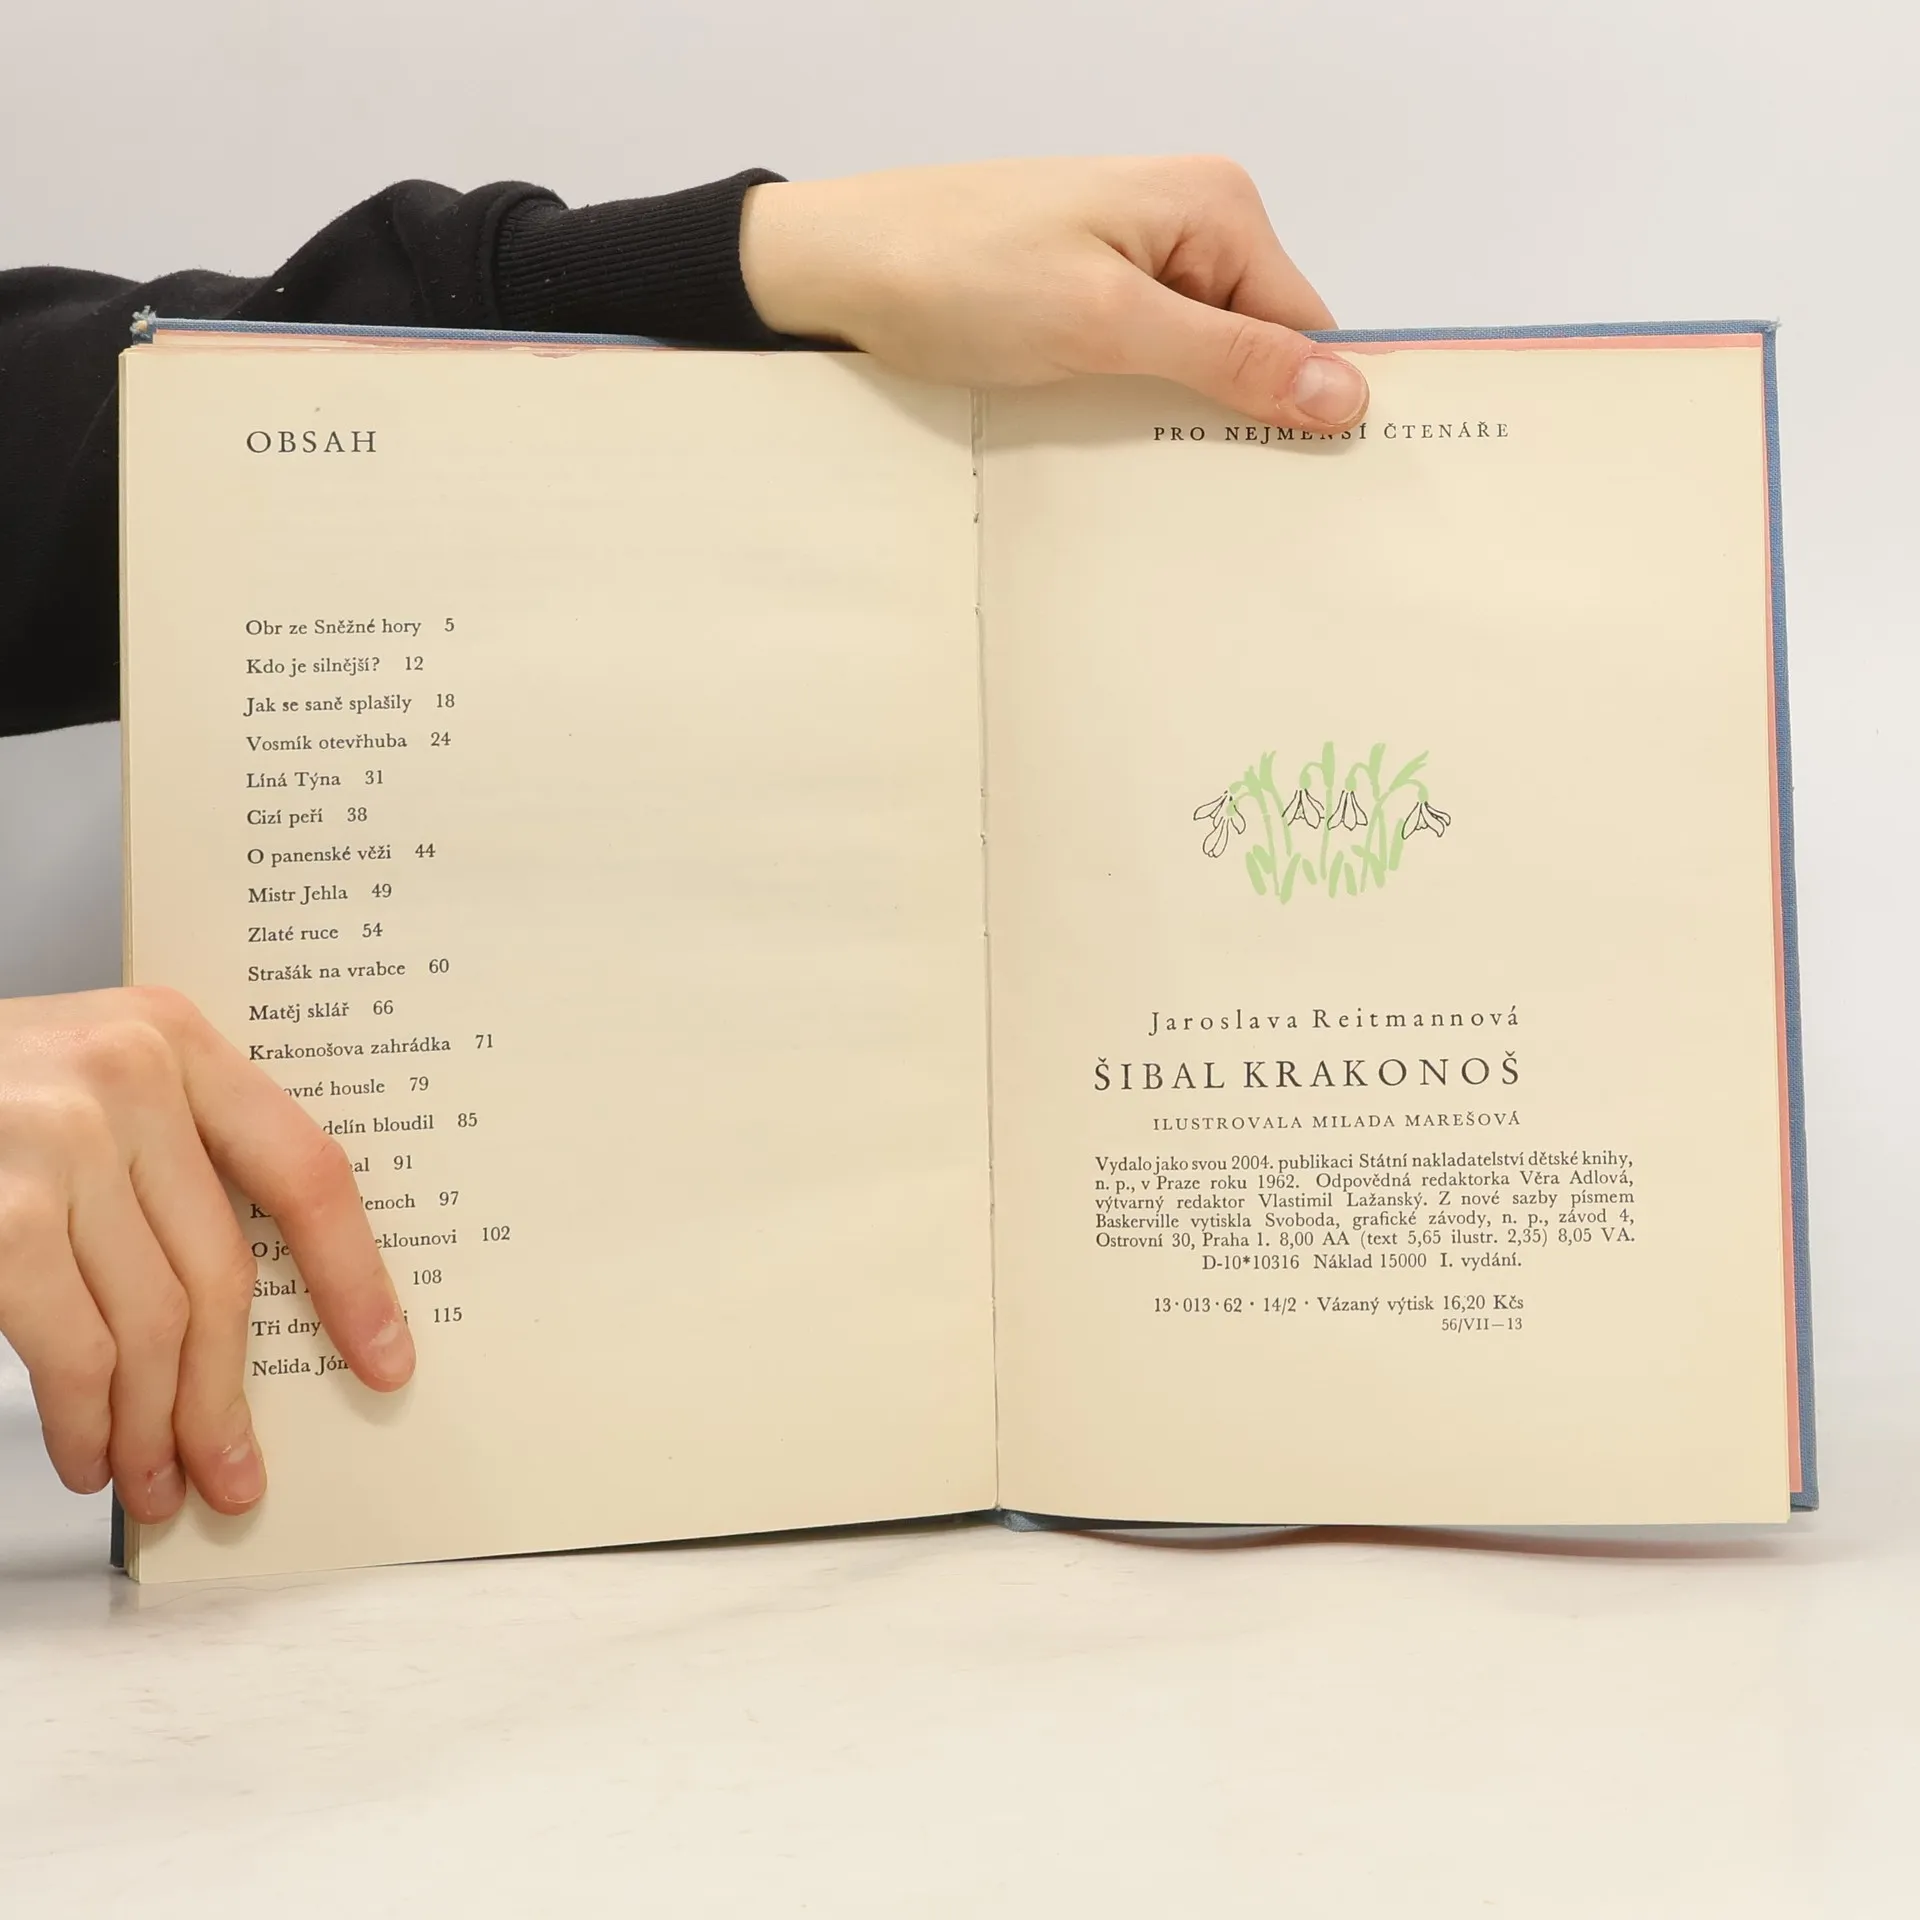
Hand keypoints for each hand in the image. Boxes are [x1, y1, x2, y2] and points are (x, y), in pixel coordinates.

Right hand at [0, 988, 412, 1519]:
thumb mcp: (86, 1080)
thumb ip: (169, 1155)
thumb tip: (236, 1314)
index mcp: (175, 1037)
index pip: (305, 1170)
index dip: (353, 1277)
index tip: (383, 1357)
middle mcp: (129, 1076)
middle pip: (223, 1271)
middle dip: (226, 1395)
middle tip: (231, 1471)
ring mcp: (60, 1140)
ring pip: (153, 1324)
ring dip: (154, 1428)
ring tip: (152, 1481)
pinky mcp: (0, 1213)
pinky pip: (75, 1350)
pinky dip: (86, 1422)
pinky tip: (87, 1454)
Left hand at [739, 156, 1366, 432]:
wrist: (836, 269)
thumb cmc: (958, 274)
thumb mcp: (1106, 324)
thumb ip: (1228, 359)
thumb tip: (1344, 394)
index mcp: (1216, 207)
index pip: (1306, 327)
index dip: (1303, 408)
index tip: (1296, 490)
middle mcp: (1189, 225)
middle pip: (1258, 349)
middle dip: (1238, 420)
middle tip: (1211, 499)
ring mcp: (1136, 262)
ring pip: (1199, 368)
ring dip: (1179, 422)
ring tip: (1148, 476)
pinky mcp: (1090, 299)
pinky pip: (1145, 367)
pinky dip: (1134, 410)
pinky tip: (1110, 446)